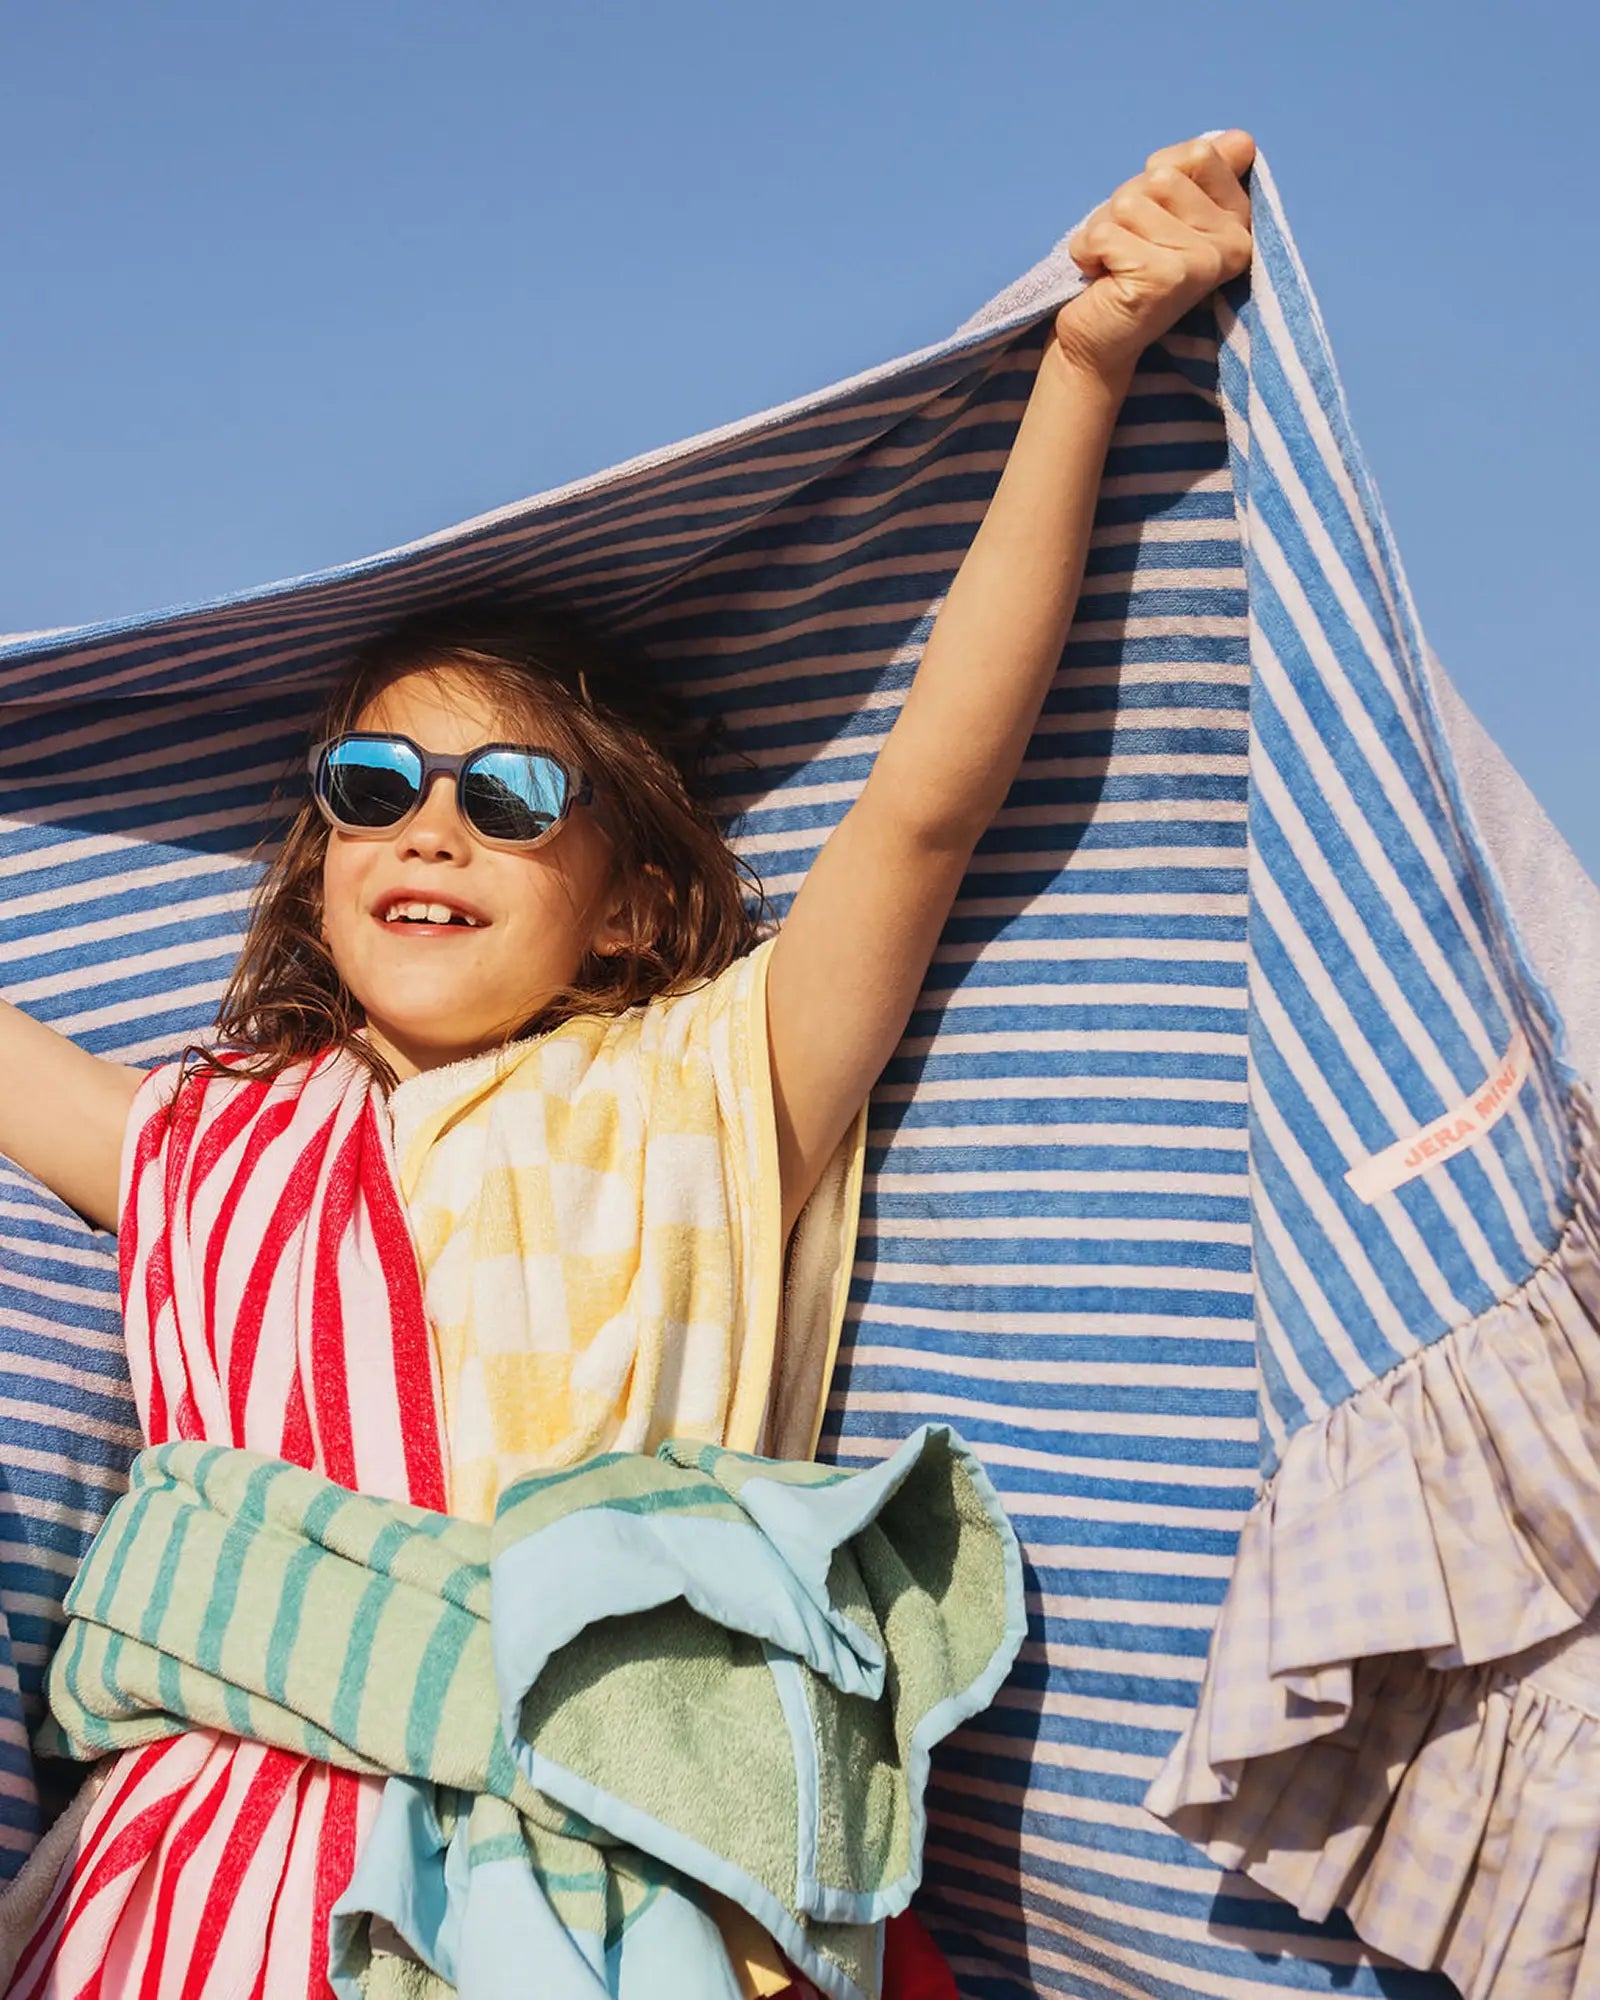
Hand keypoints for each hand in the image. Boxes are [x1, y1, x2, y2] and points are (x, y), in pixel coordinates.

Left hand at [1054, 130, 1255, 381]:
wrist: (1097, 340)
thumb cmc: (1126, 268)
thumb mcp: (1162, 211)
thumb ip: (1197, 174)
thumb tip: (1241, 140)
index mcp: (1238, 221)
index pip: (1200, 153)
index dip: (1157, 175)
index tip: (1154, 218)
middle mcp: (1232, 243)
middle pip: (1161, 177)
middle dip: (1126, 205)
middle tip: (1128, 247)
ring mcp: (1202, 262)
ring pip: (1130, 202)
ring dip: (1104, 229)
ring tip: (1114, 264)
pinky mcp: (1165, 278)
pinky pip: (1106, 233)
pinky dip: (1087, 250)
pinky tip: (1101, 278)